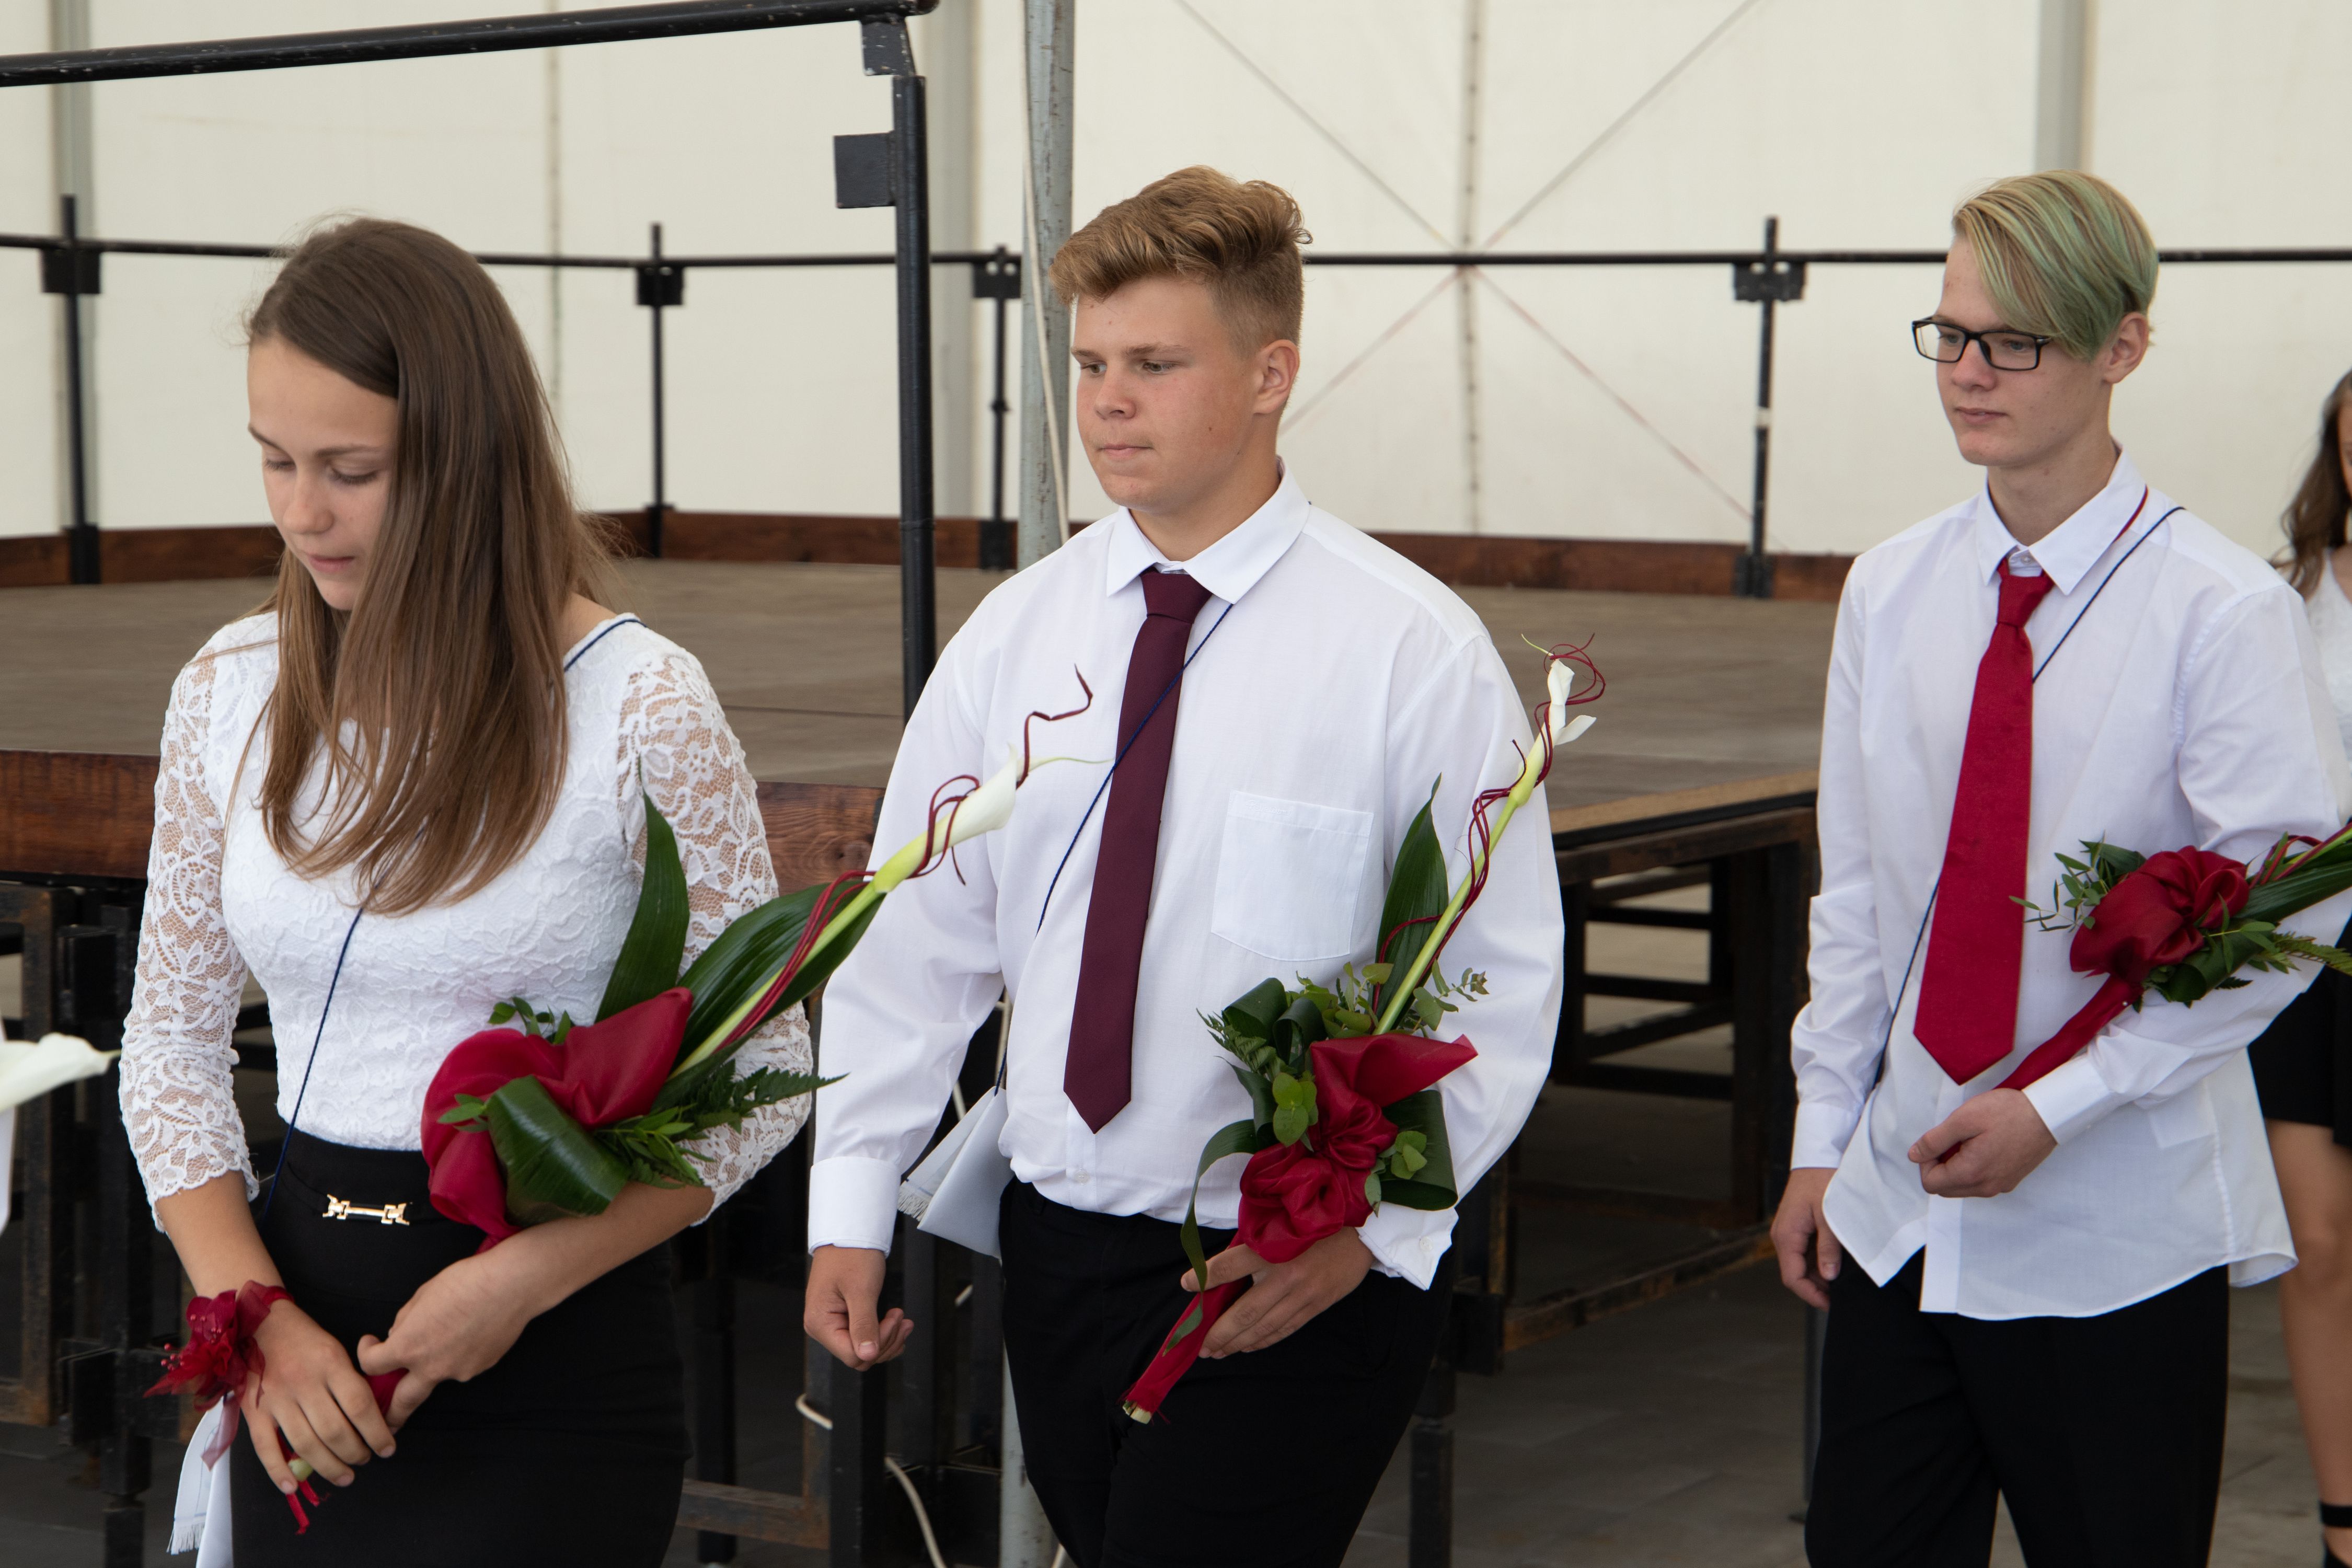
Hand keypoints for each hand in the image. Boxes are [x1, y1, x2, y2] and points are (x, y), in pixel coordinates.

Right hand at [246, 1299, 396, 1494]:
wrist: (258, 1324)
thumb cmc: (304, 1339)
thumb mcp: (336, 1349)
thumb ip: (350, 1380)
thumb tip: (373, 1416)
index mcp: (330, 1364)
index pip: (360, 1406)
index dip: (377, 1432)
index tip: (387, 1448)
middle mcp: (304, 1383)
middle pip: (335, 1430)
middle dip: (355, 1453)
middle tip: (365, 1460)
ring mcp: (277, 1399)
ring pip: (305, 1443)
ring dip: (328, 1466)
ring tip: (345, 1476)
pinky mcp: (254, 1411)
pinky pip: (265, 1447)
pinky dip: (278, 1471)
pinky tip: (293, 1486)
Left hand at [356, 1249, 535, 1428]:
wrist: (511, 1285)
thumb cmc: (465, 1282)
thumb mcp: (422, 1295)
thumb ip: (405, 1321)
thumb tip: (400, 1333)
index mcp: (409, 1346)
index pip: (373, 1365)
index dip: (367, 1353)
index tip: (371, 1343)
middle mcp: (432, 1367)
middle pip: (403, 1402)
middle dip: (391, 1416)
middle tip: (385, 1426)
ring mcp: (459, 1371)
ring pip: (438, 1376)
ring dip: (435, 1364)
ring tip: (451, 1331)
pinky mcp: (481, 1367)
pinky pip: (462, 1365)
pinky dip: (461, 1353)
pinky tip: (473, 1330)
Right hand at [804, 1245, 911, 1370]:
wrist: (850, 1234)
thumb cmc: (851, 1255)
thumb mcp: (861, 1290)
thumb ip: (863, 1325)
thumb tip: (867, 1356)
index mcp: (820, 1324)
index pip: (853, 1356)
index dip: (878, 1344)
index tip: (894, 1320)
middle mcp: (822, 1329)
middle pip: (860, 1355)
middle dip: (886, 1340)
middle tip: (902, 1319)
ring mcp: (832, 1325)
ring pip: (865, 1349)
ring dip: (888, 1337)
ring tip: (903, 1318)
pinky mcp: (843, 1319)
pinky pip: (865, 1337)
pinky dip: (884, 1332)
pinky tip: (896, 1321)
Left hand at [1189, 1230, 1371, 1357]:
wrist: (1360, 1231)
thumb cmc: (1315, 1222)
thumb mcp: (1281, 1222)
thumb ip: (1255, 1243)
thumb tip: (1223, 1268)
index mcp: (1273, 1247)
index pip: (1229, 1266)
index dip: (1204, 1277)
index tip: (1185, 1285)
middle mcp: (1286, 1274)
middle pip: (1244, 1311)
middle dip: (1219, 1332)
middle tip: (1201, 1346)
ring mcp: (1302, 1294)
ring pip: (1263, 1326)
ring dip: (1237, 1343)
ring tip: (1218, 1351)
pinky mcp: (1316, 1305)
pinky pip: (1284, 1329)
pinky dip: (1263, 1341)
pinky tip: (1247, 1347)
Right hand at [1770, 1168, 1841, 1309]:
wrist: (1818, 1157)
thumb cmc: (1823, 1181)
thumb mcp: (1829, 1217)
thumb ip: (1828, 1248)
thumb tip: (1829, 1276)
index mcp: (1786, 1236)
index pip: (1792, 1277)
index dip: (1811, 1295)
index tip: (1832, 1304)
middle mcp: (1782, 1236)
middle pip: (1795, 1273)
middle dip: (1817, 1287)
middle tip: (1842, 1294)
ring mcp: (1788, 1232)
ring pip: (1800, 1264)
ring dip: (1818, 1275)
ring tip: (1842, 1280)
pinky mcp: (1796, 1227)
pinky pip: (1803, 1252)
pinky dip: (1818, 1262)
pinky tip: (1835, 1262)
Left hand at [1909, 1088, 2056, 1198]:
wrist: (2049, 1114)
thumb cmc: (2006, 1113)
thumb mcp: (1963, 1119)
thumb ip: (1934, 1140)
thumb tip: (1913, 1156)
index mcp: (1971, 1174)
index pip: (1930, 1183)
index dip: (1925, 1161)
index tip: (1936, 1141)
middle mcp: (1986, 1188)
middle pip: (1945, 1188)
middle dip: (1939, 1165)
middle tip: (1950, 1139)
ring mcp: (2000, 1186)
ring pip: (1962, 1187)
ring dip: (1955, 1167)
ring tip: (1967, 1140)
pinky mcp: (2011, 1180)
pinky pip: (1980, 1182)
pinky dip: (1972, 1168)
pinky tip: (1982, 1145)